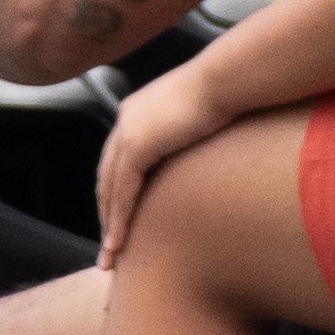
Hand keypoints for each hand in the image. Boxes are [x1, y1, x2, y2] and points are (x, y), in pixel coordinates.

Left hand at [93, 57, 231, 264]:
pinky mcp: (137, 146)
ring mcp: (127, 132)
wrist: (227, 79)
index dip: (117, 193)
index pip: (118, 161)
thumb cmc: (227, 93)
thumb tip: (200, 152)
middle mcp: (125, 121)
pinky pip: (121, 191)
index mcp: (136, 112)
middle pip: (108, 177)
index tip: (121, 220)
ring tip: (111, 256)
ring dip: (109, 225)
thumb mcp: (200, 118)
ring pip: (110, 189)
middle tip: (109, 248)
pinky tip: (119, 242)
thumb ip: (188, 136)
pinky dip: (119, 219)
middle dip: (107, 215)